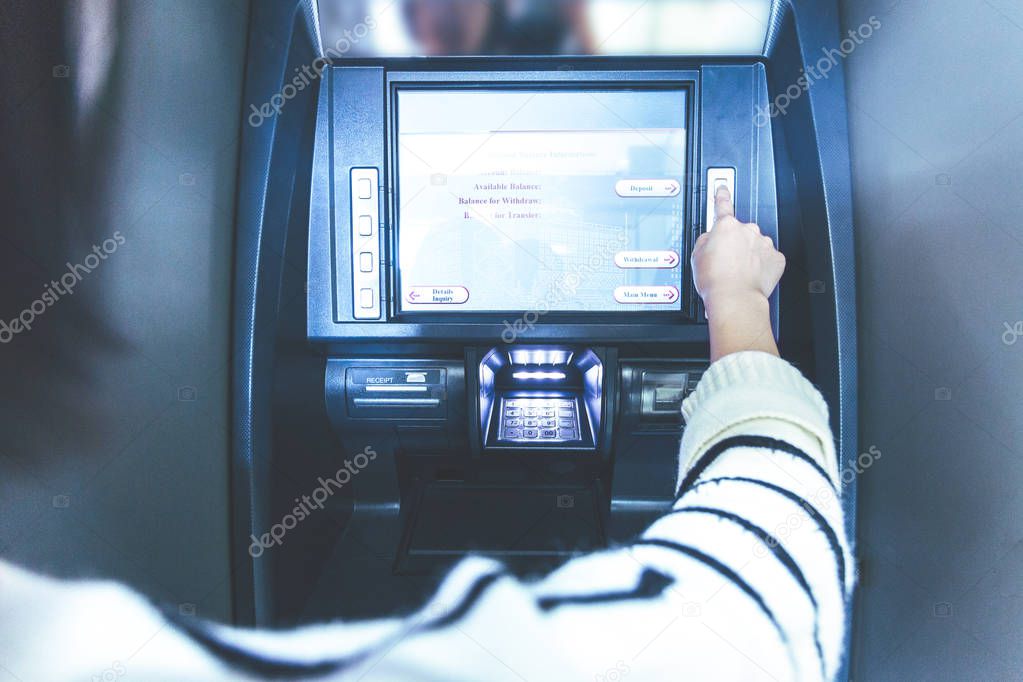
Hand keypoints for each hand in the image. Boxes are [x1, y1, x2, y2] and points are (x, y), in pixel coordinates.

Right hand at [693, 186, 783, 360]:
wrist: (734, 299)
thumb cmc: (715, 281)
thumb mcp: (696, 256)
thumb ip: (704, 240)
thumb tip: (710, 238)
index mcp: (726, 227)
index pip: (722, 205)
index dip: (721, 194)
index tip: (722, 187)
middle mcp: (747, 230)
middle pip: (740, 232)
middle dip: (735, 243)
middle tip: (726, 262)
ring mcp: (763, 243)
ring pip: (755, 245)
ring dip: (749, 255)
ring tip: (738, 273)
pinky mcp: (776, 258)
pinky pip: (769, 259)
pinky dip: (762, 266)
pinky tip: (752, 276)